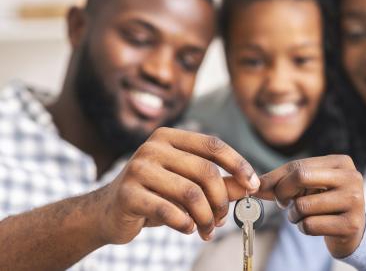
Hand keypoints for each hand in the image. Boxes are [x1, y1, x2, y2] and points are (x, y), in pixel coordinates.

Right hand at [96, 127, 258, 243]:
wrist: (110, 211)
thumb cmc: (156, 194)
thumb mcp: (187, 184)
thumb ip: (218, 183)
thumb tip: (249, 187)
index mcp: (169, 137)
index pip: (212, 145)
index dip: (238, 164)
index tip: (253, 185)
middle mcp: (152, 147)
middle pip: (205, 172)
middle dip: (220, 201)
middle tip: (222, 220)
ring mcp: (138, 169)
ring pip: (190, 194)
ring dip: (206, 218)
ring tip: (207, 230)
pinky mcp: (128, 194)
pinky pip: (169, 211)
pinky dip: (185, 224)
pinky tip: (188, 229)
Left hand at [259, 155, 365, 257]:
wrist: (352, 231)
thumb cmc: (324, 203)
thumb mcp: (307, 186)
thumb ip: (282, 181)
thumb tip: (255, 185)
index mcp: (340, 162)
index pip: (298, 166)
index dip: (275, 179)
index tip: (262, 190)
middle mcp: (352, 177)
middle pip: (301, 177)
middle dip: (282, 192)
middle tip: (282, 203)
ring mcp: (354, 201)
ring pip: (303, 205)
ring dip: (294, 215)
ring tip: (302, 216)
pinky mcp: (351, 225)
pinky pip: (310, 225)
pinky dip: (303, 228)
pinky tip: (314, 226)